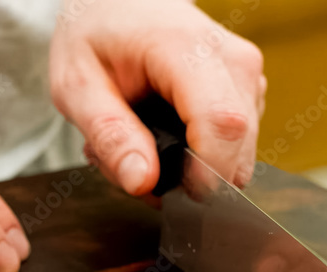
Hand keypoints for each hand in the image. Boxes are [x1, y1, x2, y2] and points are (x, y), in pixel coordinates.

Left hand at [49, 0, 265, 193]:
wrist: (118, 0)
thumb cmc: (94, 34)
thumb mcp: (77, 86)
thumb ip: (109, 135)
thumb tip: (143, 182)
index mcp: (187, 49)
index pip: (222, 124)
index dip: (205, 174)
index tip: (172, 196)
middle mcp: (232, 60)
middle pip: (235, 147)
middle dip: (186, 178)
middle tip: (129, 162)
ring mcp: (247, 75)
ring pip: (235, 154)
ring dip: (187, 168)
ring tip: (138, 142)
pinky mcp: (248, 90)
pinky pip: (234, 145)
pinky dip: (197, 155)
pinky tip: (160, 135)